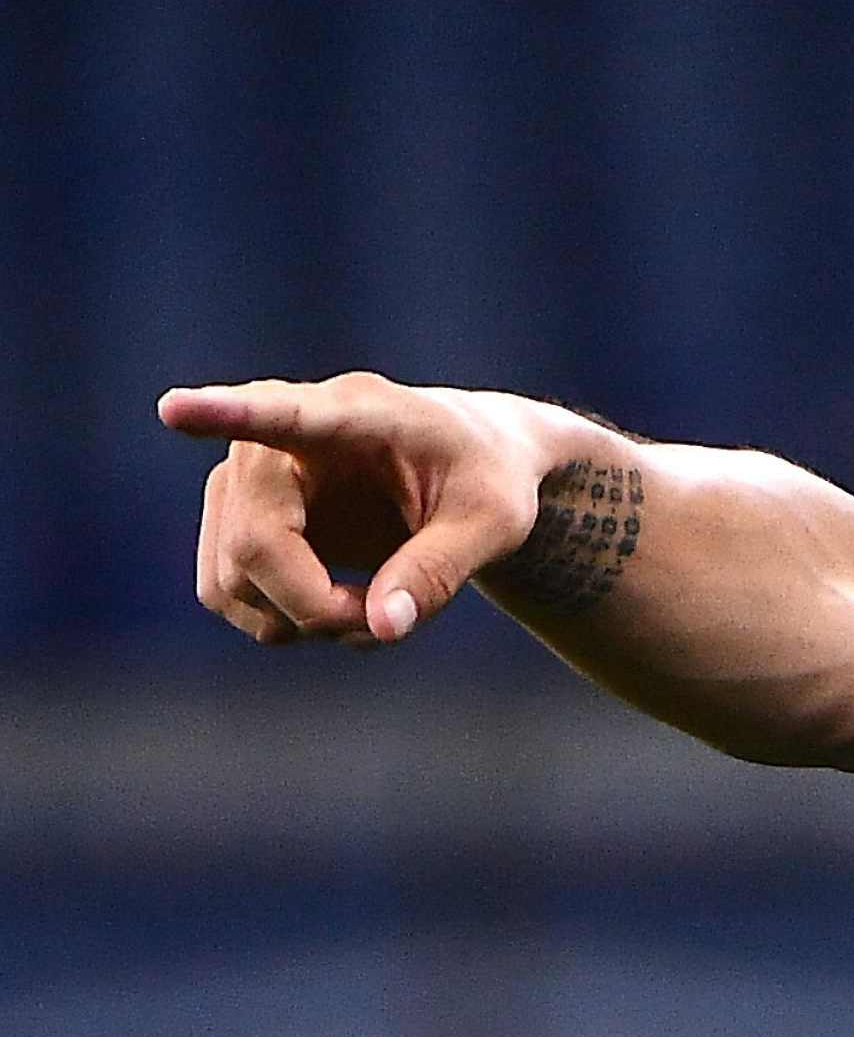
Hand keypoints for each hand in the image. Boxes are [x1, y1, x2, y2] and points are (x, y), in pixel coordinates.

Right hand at [158, 373, 558, 644]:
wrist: (471, 471)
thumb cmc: (489, 479)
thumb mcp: (495, 523)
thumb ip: (441, 571)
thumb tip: (380, 628)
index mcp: (359, 411)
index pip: (284, 414)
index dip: (225, 414)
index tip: (175, 408)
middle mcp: (281, 437)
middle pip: (254, 542)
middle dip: (314, 605)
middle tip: (386, 618)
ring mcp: (246, 478)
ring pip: (231, 579)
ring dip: (300, 619)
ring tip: (377, 606)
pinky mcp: (235, 518)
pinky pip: (227, 593)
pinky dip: (282, 621)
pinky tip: (341, 607)